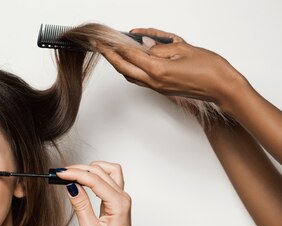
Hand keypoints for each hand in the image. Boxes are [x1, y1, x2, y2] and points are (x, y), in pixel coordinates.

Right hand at [56, 162, 138, 225]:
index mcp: (118, 204)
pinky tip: (83, 180)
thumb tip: (70, 186)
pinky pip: (109, 179)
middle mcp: (122, 197)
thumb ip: (81, 205)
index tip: (58, 174)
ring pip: (107, 170)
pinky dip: (95, 175)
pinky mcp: (117, 200)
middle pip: (100, 171)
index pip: (94, 180)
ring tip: (71, 174)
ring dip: (89, 169)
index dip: (74, 174)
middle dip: (79, 169)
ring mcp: (121, 197)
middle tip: (59, 174)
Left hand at [96, 28, 245, 110]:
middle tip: (99, 46)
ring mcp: (156, 88)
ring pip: (129, 76)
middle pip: (124, 68)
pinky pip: (140, 80)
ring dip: (119, 65)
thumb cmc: (209, 68)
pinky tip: (129, 62)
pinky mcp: (161, 90)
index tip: (105, 39)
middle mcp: (154, 81)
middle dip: (110, 56)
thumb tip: (145, 47)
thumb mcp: (184, 49)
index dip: (116, 46)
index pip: (130, 56)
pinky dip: (131, 70)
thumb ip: (160, 48)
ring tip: (110, 53)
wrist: (222, 88)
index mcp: (158, 70)